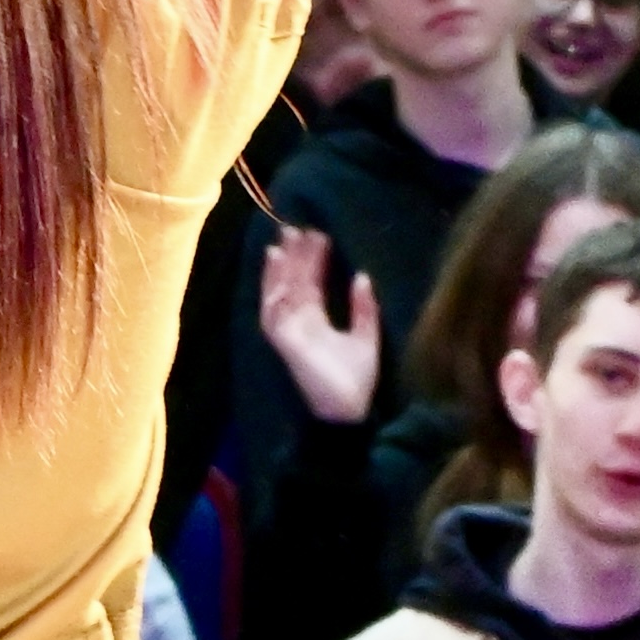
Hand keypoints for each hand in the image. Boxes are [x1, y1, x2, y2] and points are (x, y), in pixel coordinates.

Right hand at [256, 225, 385, 423]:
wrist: (349, 412)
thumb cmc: (357, 380)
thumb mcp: (366, 338)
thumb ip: (364, 308)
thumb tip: (362, 276)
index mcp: (315, 322)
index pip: (309, 284)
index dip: (312, 261)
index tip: (318, 235)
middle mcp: (298, 324)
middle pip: (291, 283)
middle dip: (292, 257)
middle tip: (295, 228)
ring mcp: (289, 333)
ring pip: (278, 294)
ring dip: (279, 270)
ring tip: (283, 243)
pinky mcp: (285, 343)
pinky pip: (272, 315)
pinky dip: (273, 294)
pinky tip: (279, 274)